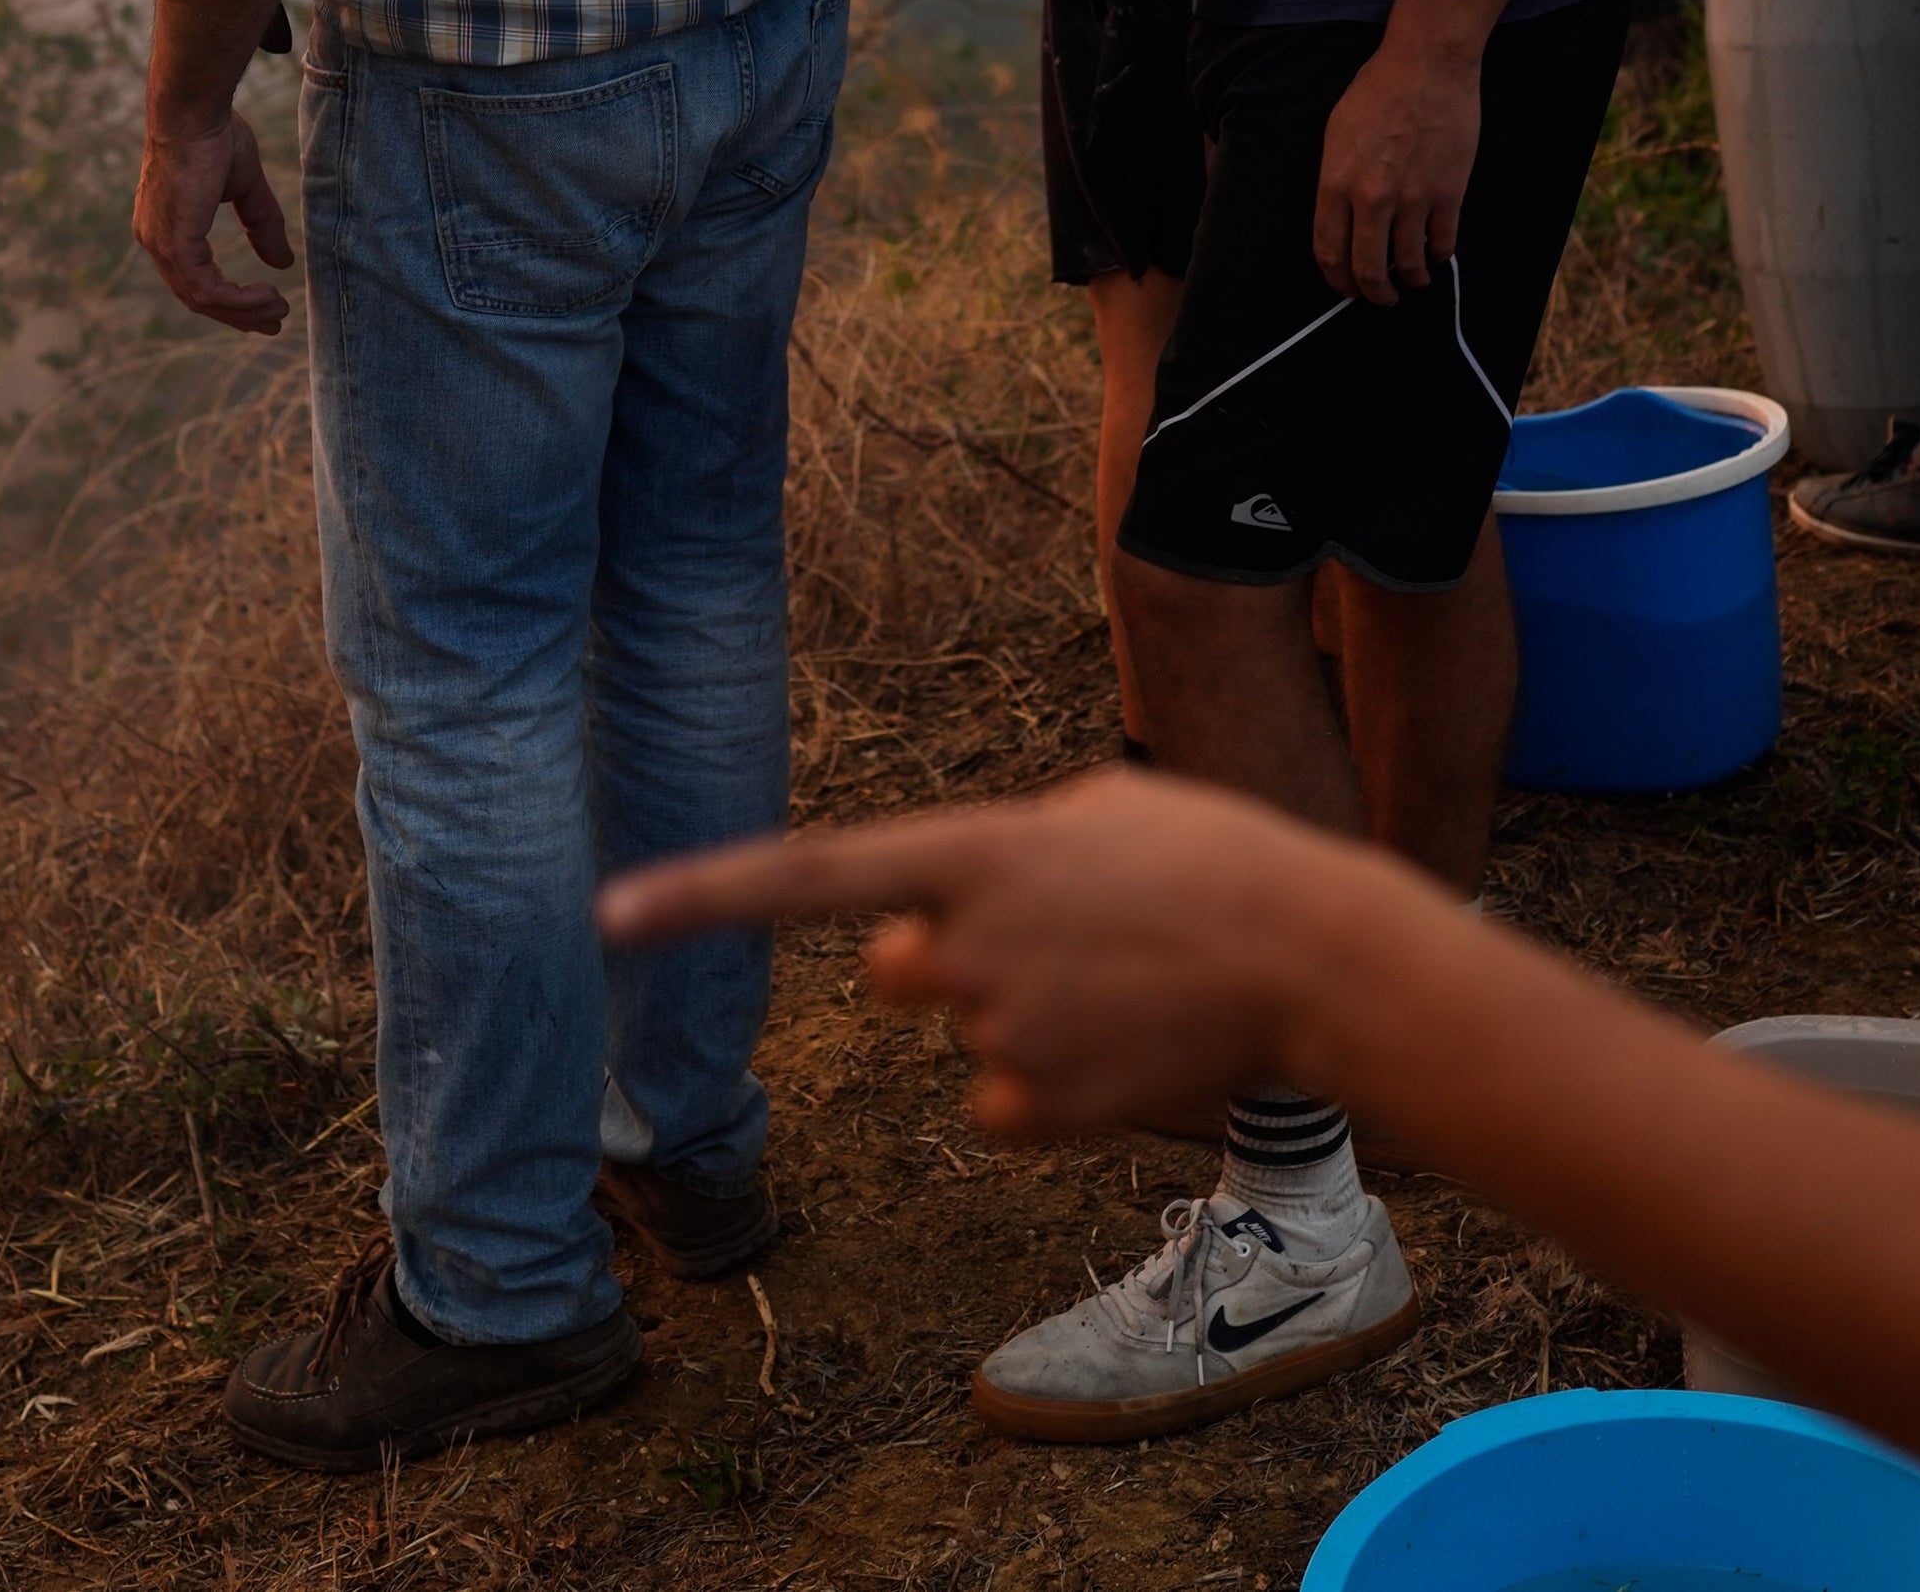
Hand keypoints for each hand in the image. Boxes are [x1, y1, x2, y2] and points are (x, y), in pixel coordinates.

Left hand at [132, 106, 295, 333]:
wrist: (195, 112)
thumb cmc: (214, 136)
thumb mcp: (244, 187)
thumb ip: (259, 224)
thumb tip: (283, 262)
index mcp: (166, 225)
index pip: (193, 276)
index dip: (229, 297)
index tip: (265, 305)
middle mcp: (155, 239)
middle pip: (196, 297)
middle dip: (238, 314)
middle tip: (274, 321)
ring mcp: (160, 244)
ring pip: (202, 300)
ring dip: (243, 310)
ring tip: (278, 310)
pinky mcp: (174, 244)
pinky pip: (207, 291)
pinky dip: (238, 300)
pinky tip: (267, 295)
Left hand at [600, 772, 1388, 1139]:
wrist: (1313, 956)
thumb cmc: (1218, 860)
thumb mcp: (1100, 810)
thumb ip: (1009, 848)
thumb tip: (963, 898)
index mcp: (970, 852)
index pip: (804, 876)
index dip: (699, 896)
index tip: (606, 915)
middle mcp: (960, 945)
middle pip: (895, 970)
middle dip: (948, 961)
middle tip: (1058, 942)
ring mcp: (996, 1032)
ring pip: (967, 1036)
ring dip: (1026, 1016)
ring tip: (1128, 985)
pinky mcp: (1037, 1108)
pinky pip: (1003, 1105)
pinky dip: (1050, 1090)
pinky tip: (1124, 1051)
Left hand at [1314, 30, 1479, 305]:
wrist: (1427, 66)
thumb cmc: (1376, 92)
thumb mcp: (1336, 134)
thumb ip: (1336, 181)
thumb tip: (1342, 220)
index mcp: (1336, 184)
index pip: (1329, 251)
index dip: (1337, 278)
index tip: (1346, 287)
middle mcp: (1372, 199)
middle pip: (1368, 269)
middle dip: (1373, 293)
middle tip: (1380, 297)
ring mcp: (1414, 199)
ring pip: (1409, 263)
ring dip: (1411, 279)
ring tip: (1413, 280)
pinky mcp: (1450, 194)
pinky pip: (1443, 243)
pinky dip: (1440, 256)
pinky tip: (1436, 254)